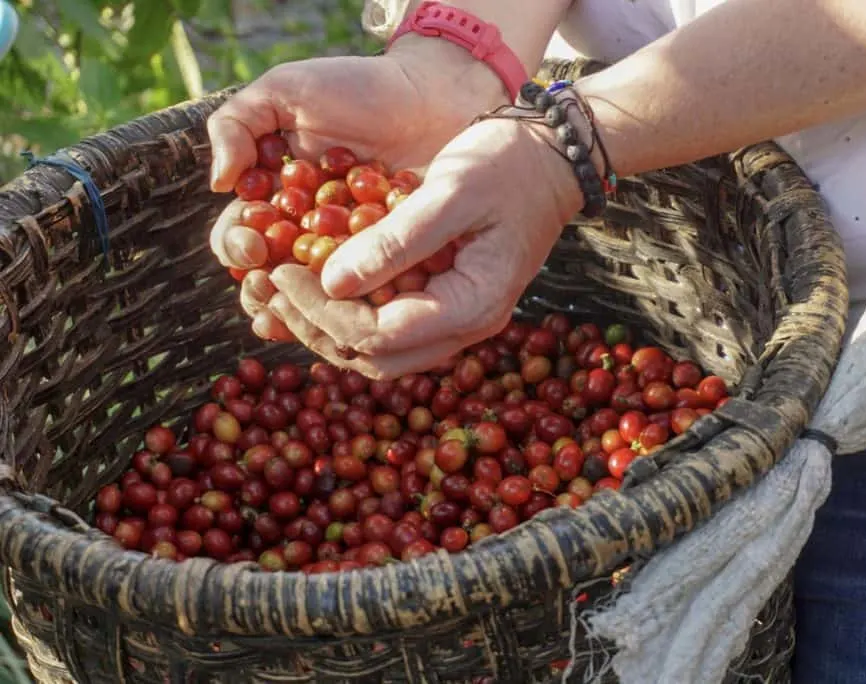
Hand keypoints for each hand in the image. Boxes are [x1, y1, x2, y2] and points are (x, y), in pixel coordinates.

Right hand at [206, 38, 507, 337]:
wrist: (433, 94)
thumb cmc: (357, 88)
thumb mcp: (286, 90)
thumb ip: (237, 125)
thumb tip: (218, 183)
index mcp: (272, 200)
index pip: (239, 237)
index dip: (237, 248)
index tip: (253, 246)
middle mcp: (305, 234)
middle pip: (272, 280)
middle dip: (267, 293)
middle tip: (275, 291)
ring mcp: (351, 254)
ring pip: (320, 300)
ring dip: (308, 315)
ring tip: (307, 321)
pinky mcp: (394, 264)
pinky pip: (373, 296)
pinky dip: (363, 310)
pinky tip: (360, 320)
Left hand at [258, 116, 584, 378]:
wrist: (553, 157)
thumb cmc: (509, 165)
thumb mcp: (451, 191)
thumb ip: (396, 241)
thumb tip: (331, 282)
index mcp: (472, 305)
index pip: (379, 334)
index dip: (321, 310)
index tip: (280, 270)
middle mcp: (467, 326)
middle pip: (376, 357)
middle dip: (316, 328)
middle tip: (270, 287)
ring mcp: (458, 318)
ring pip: (380, 352)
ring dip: (327, 328)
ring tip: (282, 291)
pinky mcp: (447, 301)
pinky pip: (390, 327)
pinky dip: (349, 314)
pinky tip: (317, 285)